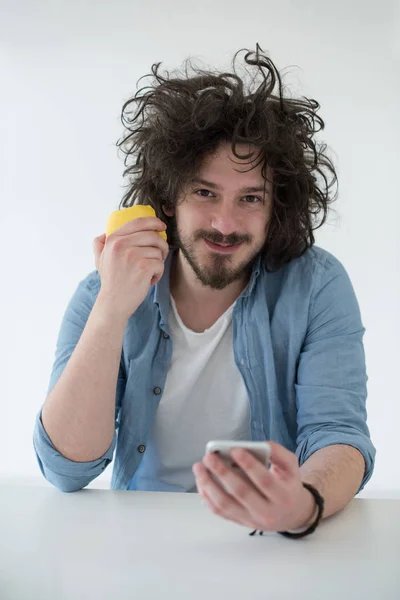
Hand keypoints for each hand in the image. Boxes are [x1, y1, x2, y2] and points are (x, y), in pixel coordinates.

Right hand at [92, 216, 168, 318]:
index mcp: (113, 239)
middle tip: (160, 255)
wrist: (114, 303)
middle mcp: (122, 245)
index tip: (161, 227)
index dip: (154, 222)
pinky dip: (158, 274)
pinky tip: (148, 280)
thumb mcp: (100, 259)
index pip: (138, 222)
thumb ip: (100, 244)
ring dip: (158, 262)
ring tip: (148, 272)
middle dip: (161, 245)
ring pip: (158, 251)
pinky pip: (160, 264)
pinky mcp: (144, 267)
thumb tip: (105, 232)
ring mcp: (133, 256)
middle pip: (153, 236)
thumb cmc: (111, 281)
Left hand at [192, 441, 315, 531]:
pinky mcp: (240, 522)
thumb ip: (278, 453)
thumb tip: (262, 444)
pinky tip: (201, 482)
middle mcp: (267, 512)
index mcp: (283, 496)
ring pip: (226, 505)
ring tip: (199, 468)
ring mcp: (251, 520)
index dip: (249, 465)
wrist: (292, 515)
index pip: (264, 481)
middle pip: (241, 492)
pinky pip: (220, 512)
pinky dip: (207, 497)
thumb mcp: (291, 467)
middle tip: (209, 457)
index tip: (234, 450)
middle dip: (222, 473)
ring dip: (209, 485)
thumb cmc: (288, 485)